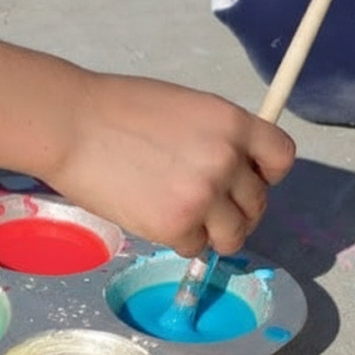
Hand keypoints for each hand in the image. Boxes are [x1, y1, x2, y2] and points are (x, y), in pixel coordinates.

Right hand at [45, 73, 294, 256]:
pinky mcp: (176, 226)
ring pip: (234, 236)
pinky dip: (177, 240)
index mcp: (233, 123)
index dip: (266, 174)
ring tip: (184, 220)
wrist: (71, 125)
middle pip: (258, 204)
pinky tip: (153, 218)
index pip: (282, 157)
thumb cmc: (116, 109)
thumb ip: (216, 136)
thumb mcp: (184, 107)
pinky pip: (194, 247)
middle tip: (202, 206)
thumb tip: (232, 168)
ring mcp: (204, 196)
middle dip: (234, 209)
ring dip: (212, 234)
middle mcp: (228, 160)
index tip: (247, 180)